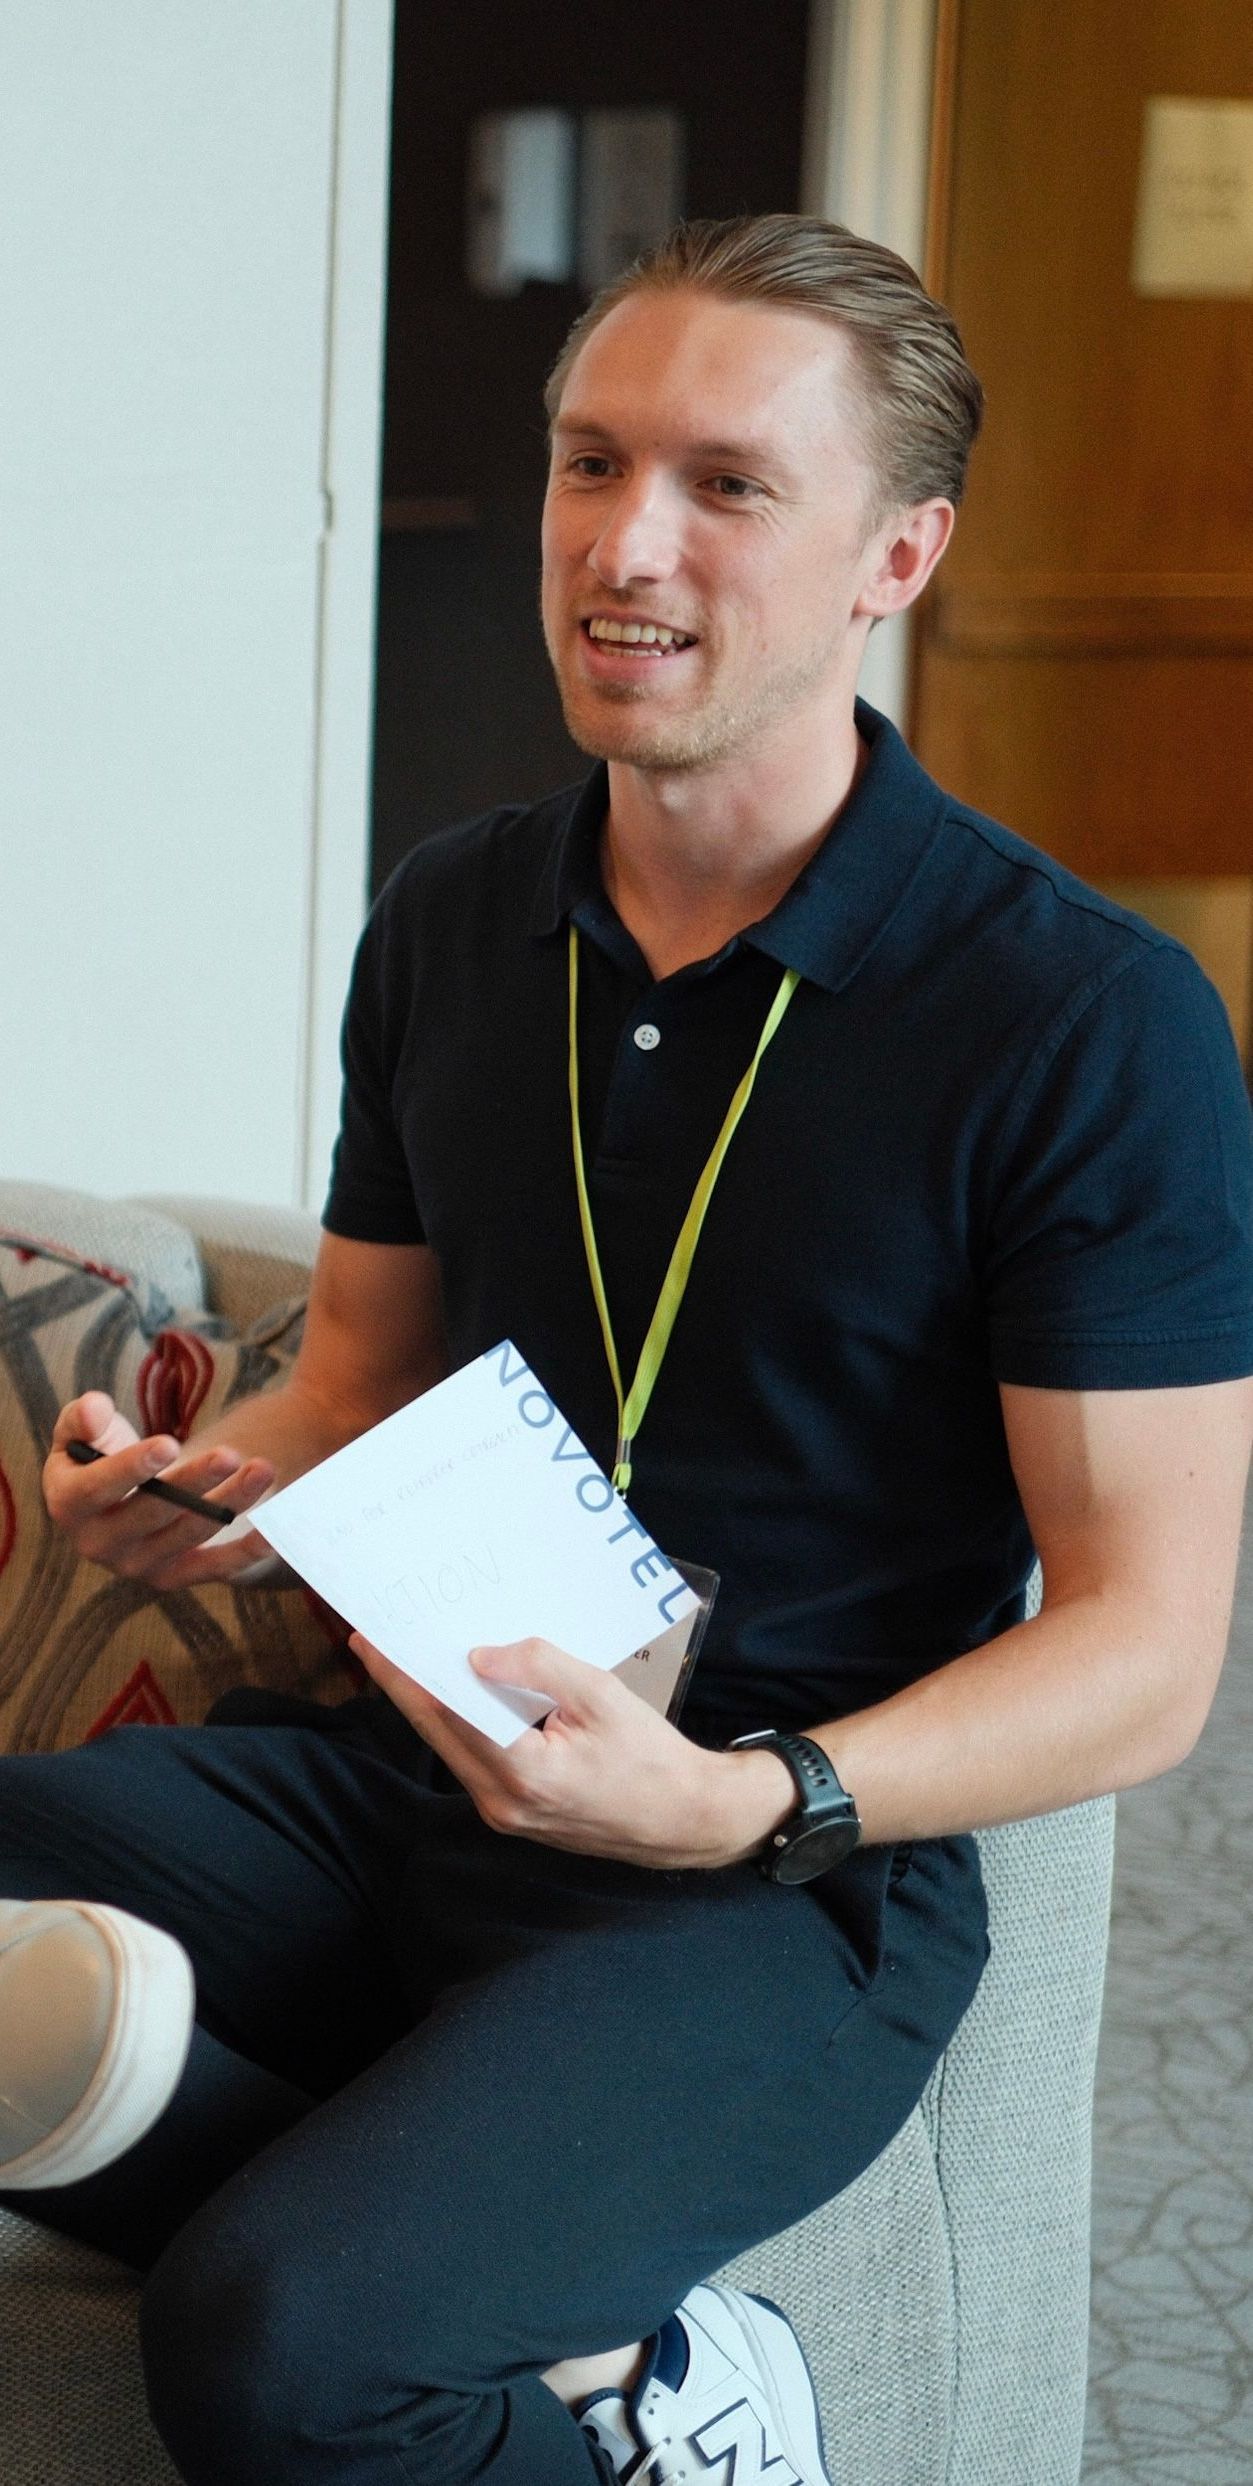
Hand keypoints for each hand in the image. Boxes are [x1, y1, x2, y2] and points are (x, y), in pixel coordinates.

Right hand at [44, 1391, 279, 1589]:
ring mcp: (139, 1565)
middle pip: (151, 1513)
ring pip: (189, 1534)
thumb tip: (92, 1408)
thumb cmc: (102, 1452)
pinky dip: (246, 1553)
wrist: (124, 1496)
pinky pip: (214, 1569)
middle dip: (193, 1482)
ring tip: (263, 1469)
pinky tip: (273, 1532)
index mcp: (68, 1505)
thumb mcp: (85, 1430)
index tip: (168, 1445)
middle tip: (230, 1453)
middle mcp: (99, 1544)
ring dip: (229, 1503)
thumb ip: (83, 1417)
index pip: (95, 1490)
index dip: (130, 1468)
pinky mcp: (176, 1576)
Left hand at [350, 1632, 796, 1869]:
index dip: (404, 1675)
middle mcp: (502, 1802)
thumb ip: (540, 1667)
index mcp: (522, 1772)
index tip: (372, 1642)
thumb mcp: (602, 1695)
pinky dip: (461, 1725)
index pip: (446, 1713)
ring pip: (452, 1748)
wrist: (684, 1820)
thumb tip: (478, 1656)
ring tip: (409, 1659)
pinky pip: (475, 1761)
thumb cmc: (651, 1757)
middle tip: (372, 1643)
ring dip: (431, 1705)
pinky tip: (458, 1693)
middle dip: (403, 1685)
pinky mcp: (514, 1815)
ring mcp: (505, 1815)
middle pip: (436, 1733)